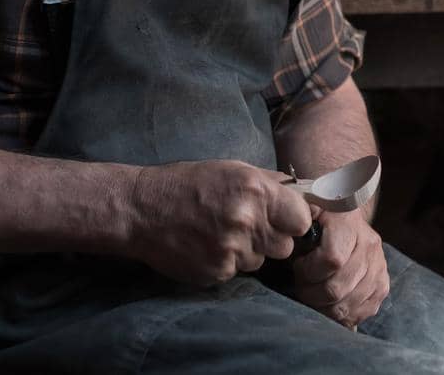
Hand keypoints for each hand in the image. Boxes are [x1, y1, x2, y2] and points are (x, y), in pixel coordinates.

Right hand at [127, 160, 312, 285]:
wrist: (142, 209)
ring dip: (248, 251)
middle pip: (285, 246)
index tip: (283, 219)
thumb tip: (301, 194)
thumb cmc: (188, 184)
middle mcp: (246, 221)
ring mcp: (230, 250)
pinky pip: (237, 273)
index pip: (301, 220)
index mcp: (255, 191)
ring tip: (221, 233)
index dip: (294, 220)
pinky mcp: (215, 272)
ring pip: (261, 261)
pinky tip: (207, 245)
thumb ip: (269, 183)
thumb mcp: (231, 169)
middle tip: (250, 227)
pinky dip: (227, 263)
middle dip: (272, 239)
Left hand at [291, 209, 389, 327]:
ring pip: (347, 306)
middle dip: (311, 294)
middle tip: (302, 285)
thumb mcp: (303, 214)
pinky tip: (329, 303)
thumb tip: (290, 234)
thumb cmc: (316, 221)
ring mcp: (379, 268)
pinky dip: (340, 315)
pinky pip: (360, 313)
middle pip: (337, 288)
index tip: (298, 266)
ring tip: (314, 294)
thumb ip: (295, 223)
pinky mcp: (382, 286)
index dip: (309, 271)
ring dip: (323, 308)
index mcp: (349, 223)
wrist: (345, 221)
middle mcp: (369, 245)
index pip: (332, 259)